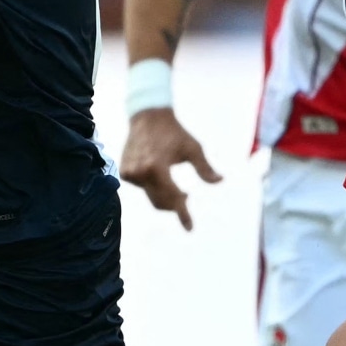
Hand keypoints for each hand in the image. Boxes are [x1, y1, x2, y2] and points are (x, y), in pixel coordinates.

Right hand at [119, 107, 220, 230]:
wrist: (147, 117)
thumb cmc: (174, 132)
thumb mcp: (193, 148)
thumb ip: (205, 168)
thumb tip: (220, 181)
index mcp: (157, 165)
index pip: (172, 196)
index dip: (182, 214)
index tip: (189, 228)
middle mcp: (141, 171)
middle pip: (161, 201)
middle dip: (176, 204)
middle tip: (187, 196)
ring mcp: (130, 173)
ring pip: (152, 196)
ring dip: (165, 196)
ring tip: (174, 185)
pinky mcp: (125, 172)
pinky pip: (143, 189)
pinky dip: (153, 187)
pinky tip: (157, 173)